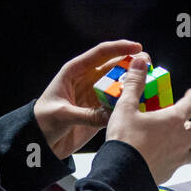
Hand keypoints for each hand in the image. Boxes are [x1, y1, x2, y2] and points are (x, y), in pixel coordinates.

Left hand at [35, 39, 143, 159]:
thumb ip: (86, 114)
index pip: (100, 54)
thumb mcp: (62, 115)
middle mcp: (87, 80)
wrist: (39, 142)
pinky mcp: (100, 110)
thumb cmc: (42, 122)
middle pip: (114, 66)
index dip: (119, 48)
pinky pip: (118, 104)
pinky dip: (129, 102)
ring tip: (150, 83)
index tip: (137, 47)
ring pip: (119, 84)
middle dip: (132, 63)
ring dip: (133, 83)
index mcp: (75, 72)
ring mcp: (95, 95)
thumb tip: (111, 114)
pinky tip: (142, 102)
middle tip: (149, 65)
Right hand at [105, 52, 190, 183]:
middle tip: (184, 124)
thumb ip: (135, 84)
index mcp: (173, 120)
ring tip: (181, 144)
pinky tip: (164, 159)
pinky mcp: (169, 174)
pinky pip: (180, 167)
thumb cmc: (125, 140)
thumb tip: (140, 63)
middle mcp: (181, 140)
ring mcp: (177, 159)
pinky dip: (176, 162)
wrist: (121, 173)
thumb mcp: (126, 107)